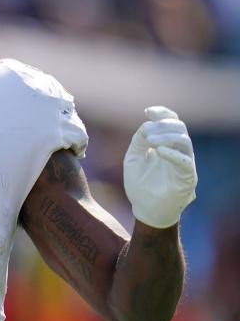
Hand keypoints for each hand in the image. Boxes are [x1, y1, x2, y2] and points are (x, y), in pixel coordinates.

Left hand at [123, 106, 197, 228]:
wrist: (145, 208)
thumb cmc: (140, 184)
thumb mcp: (133, 157)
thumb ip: (139, 140)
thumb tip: (147, 124)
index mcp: (166, 143)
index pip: (171, 121)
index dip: (162, 113)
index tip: (148, 111)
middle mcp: (178, 150)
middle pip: (179, 127)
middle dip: (162, 124)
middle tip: (147, 132)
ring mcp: (184, 162)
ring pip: (184, 140)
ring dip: (166, 136)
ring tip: (150, 141)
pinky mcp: (187, 176)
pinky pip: (185, 160)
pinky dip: (173, 153)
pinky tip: (159, 151)